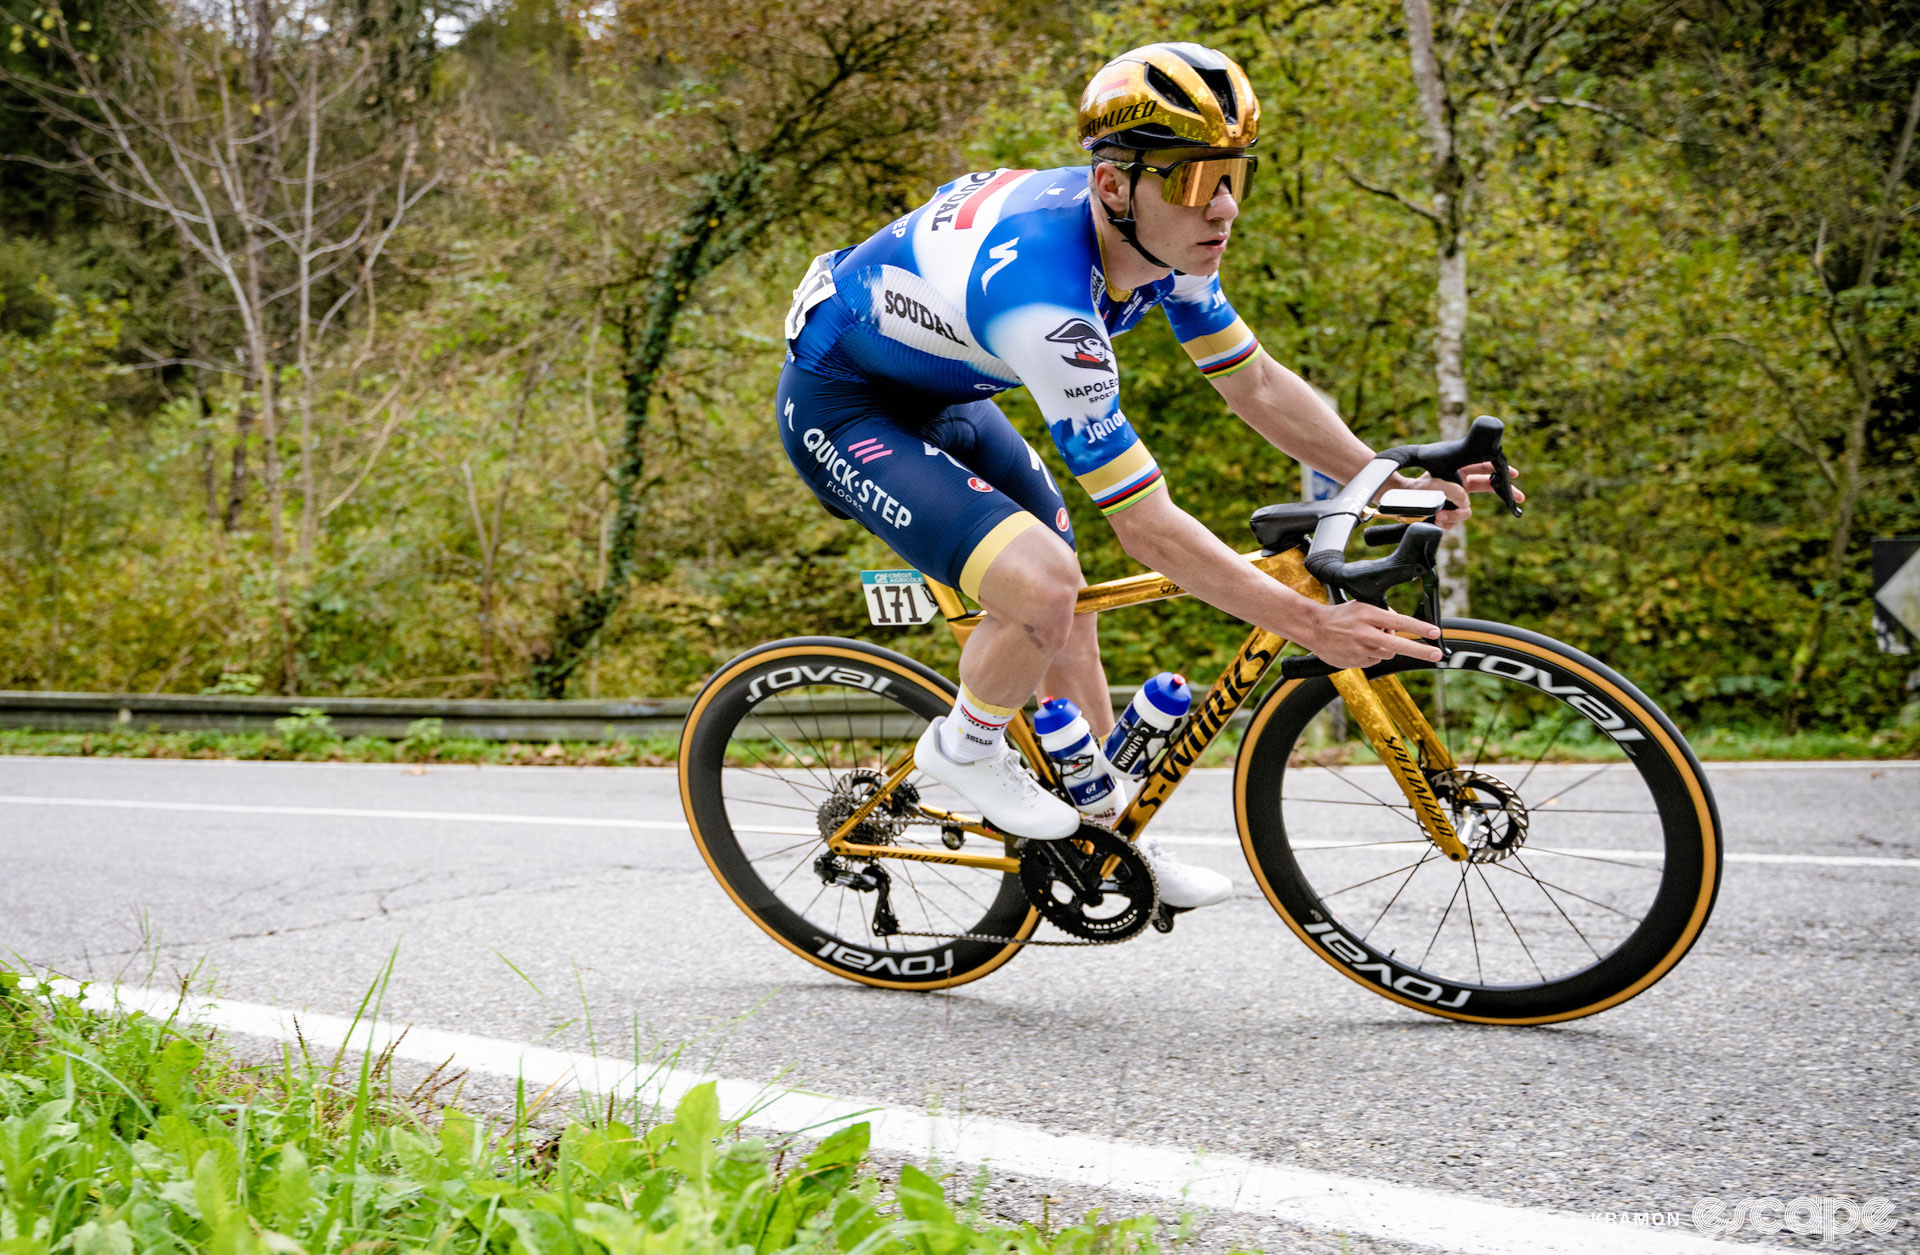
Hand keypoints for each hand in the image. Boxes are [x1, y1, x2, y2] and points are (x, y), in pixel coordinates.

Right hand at [1301, 601, 1442, 669]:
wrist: (1314, 628)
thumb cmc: (1341, 616)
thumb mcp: (1362, 607)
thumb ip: (1383, 616)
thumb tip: (1400, 628)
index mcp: (1368, 615)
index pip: (1400, 621)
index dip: (1420, 628)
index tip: (1435, 632)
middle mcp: (1365, 633)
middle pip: (1399, 644)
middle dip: (1421, 650)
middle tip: (1437, 654)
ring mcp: (1361, 649)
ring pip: (1387, 653)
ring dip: (1385, 648)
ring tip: (1367, 639)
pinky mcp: (1356, 662)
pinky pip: (1374, 660)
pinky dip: (1372, 655)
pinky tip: (1358, 647)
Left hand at [1401, 463, 1525, 530]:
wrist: (1398, 502)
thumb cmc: (1414, 488)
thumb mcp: (1436, 484)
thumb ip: (1455, 492)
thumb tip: (1465, 504)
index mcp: (1457, 471)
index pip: (1482, 468)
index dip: (1499, 470)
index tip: (1513, 474)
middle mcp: (1458, 485)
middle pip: (1486, 486)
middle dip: (1503, 492)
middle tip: (1519, 497)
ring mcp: (1453, 500)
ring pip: (1467, 511)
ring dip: (1456, 515)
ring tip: (1442, 515)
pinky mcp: (1447, 514)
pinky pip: (1455, 522)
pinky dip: (1447, 522)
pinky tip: (1437, 520)